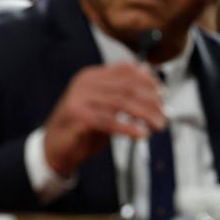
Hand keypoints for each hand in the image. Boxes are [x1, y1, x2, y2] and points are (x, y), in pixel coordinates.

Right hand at [43, 63, 165, 175]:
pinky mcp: (77, 117)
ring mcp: (79, 98)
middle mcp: (86, 83)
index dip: (149, 81)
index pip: (127, 69)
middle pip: (128, 86)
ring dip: (145, 115)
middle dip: (151, 102)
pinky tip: (140, 135)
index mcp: (93, 76)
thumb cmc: (84, 129)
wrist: (54, 149)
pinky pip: (109, 121)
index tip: (164, 96)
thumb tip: (157, 91)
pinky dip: (128, 128)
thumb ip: (125, 98)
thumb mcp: (106, 109)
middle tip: (165, 116)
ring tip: (158, 126)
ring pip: (121, 102)